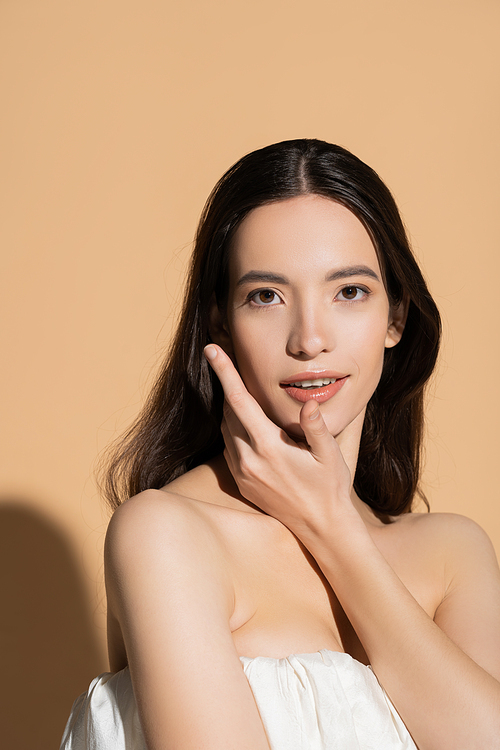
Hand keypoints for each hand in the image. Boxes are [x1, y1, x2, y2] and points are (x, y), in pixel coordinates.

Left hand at [204, 344, 354, 539]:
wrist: (321, 528)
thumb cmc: (329, 488)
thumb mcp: (329, 456)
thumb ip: (316, 428)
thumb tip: (307, 403)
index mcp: (269, 448)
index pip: (239, 401)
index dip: (224, 373)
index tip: (211, 351)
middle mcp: (249, 460)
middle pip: (228, 412)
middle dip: (228, 386)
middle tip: (229, 363)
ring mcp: (242, 473)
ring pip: (225, 430)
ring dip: (231, 409)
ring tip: (244, 393)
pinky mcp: (241, 483)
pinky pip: (228, 447)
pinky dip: (233, 430)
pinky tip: (247, 425)